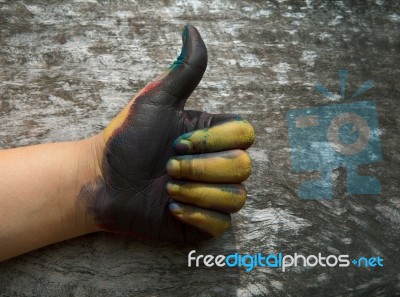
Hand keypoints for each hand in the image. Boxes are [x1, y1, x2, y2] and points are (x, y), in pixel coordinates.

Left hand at [82, 24, 254, 242]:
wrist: (101, 181)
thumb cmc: (125, 139)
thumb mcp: (155, 100)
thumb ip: (183, 70)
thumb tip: (192, 29)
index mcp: (214, 137)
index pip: (246, 135)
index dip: (212, 141)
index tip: (176, 141)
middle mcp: (219, 165)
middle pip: (243, 167)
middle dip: (199, 168)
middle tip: (166, 167)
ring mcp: (213, 196)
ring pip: (236, 197)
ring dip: (195, 192)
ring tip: (165, 189)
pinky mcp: (204, 224)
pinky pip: (222, 224)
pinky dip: (196, 216)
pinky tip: (171, 209)